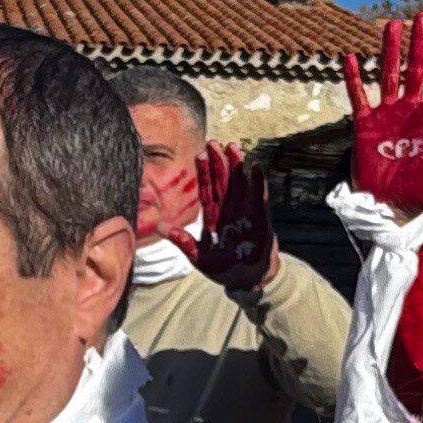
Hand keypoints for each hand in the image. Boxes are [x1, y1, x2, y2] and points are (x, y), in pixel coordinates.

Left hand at [191, 144, 275, 286]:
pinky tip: (256, 168)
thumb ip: (184, 242)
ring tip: (235, 147)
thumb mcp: (200, 258)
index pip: (206, 191)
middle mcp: (229, 211)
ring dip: (238, 167)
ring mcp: (245, 213)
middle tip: (215, 141)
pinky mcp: (261, 219)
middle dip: (219, 162)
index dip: (204, 172)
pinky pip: (259, 198)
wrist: (250, 281)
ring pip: (240, 185)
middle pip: (223, 183)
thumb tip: (161, 228)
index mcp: (213, 218)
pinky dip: (258, 184)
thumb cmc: (225, 270)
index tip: (200, 153)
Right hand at [347, 16, 422, 217]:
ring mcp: (387, 115)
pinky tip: (351, 57)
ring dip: (390, 50)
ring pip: (388, 74)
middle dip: (421, 43)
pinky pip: (359, 96)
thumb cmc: (422, 193)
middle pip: (417, 69)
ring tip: (392, 24)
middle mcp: (411, 110)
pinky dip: (354, 78)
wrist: (388, 208)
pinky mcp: (365, 124)